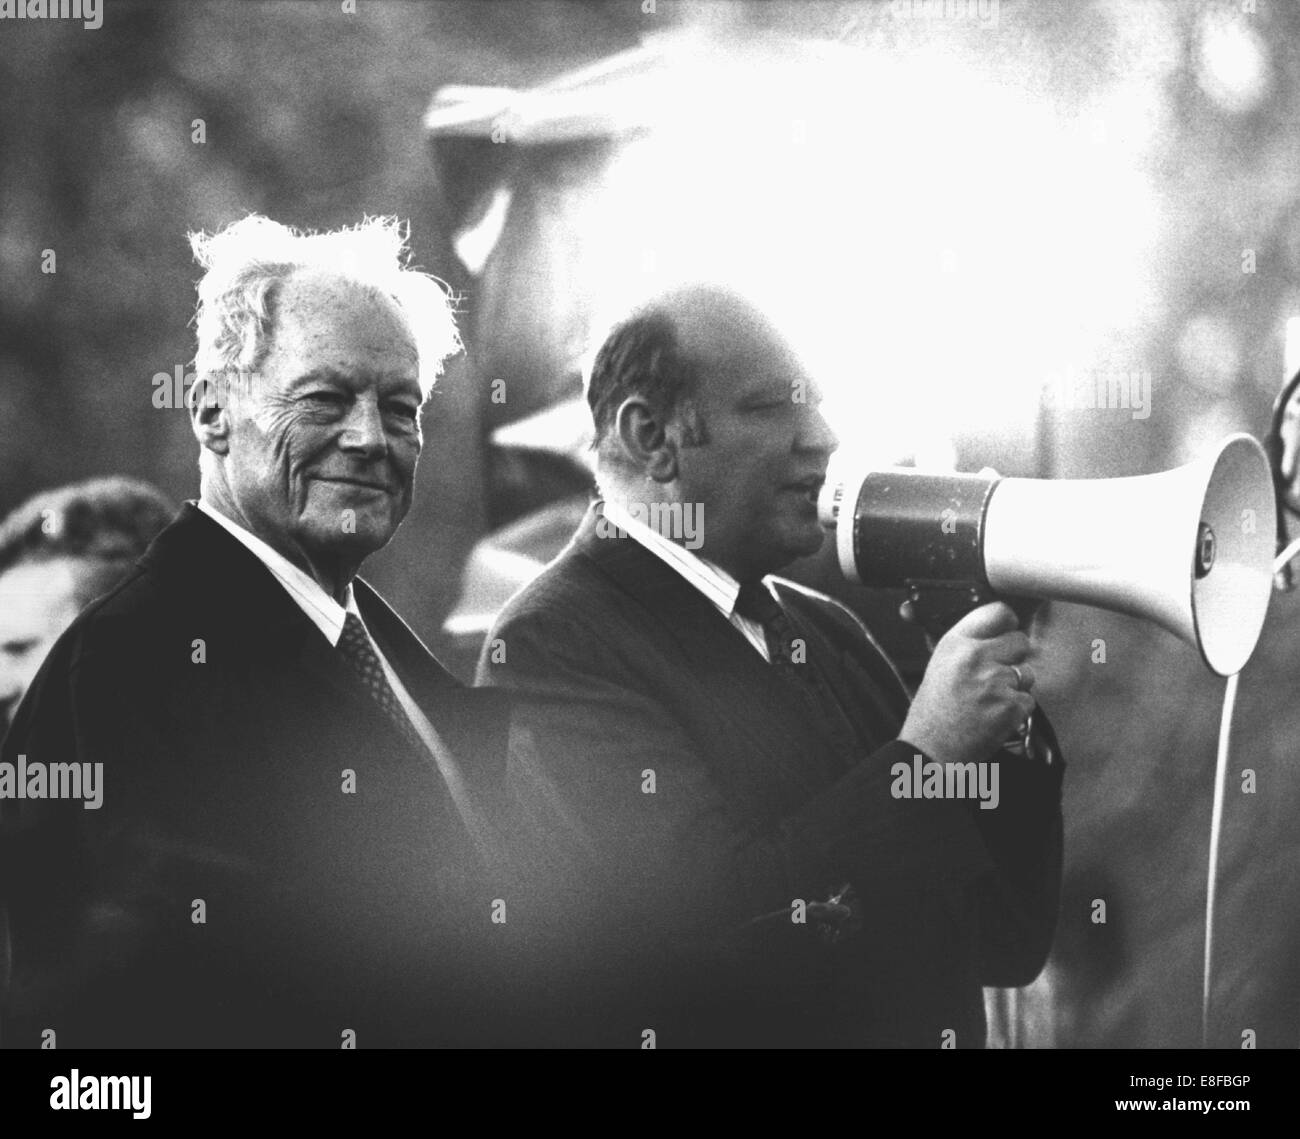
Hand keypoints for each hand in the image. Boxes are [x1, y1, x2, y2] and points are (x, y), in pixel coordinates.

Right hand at [897, 601, 1035, 767]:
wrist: (930, 749)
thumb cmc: (933, 711)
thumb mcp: (940, 664)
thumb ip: (968, 644)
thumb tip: (999, 632)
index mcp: (955, 643)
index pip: (997, 612)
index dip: (1007, 623)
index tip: (1007, 632)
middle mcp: (976, 656)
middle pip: (1020, 641)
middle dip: (1014, 658)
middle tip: (997, 676)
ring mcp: (996, 681)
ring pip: (1027, 672)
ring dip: (1016, 686)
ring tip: (990, 701)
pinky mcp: (1011, 705)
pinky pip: (1028, 700)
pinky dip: (1016, 710)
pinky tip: (994, 717)